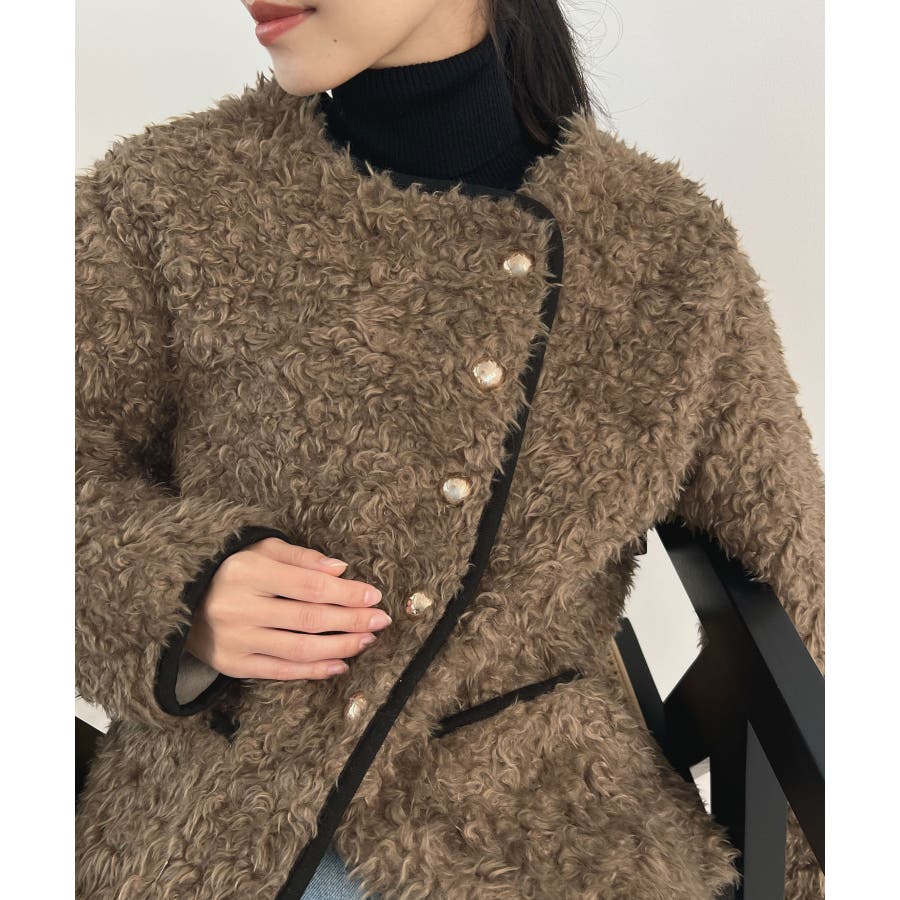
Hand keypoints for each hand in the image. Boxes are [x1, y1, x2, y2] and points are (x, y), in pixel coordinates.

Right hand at [184, 537, 390, 680]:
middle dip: (351, 620)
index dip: (346, 592)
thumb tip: (341, 569)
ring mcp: (235, 640)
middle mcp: (239, 607)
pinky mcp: (232, 665)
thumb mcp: (261, 549)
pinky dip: (314, 670)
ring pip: (299, 649)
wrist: (180, 600)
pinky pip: (281, 671)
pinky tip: (341, 664)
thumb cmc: (231, 569)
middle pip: (309, 619)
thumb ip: (301, 557)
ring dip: (340, 647)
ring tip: (367, 640)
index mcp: (247, 571)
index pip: (310, 585)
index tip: (374, 595)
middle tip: (381, 620)